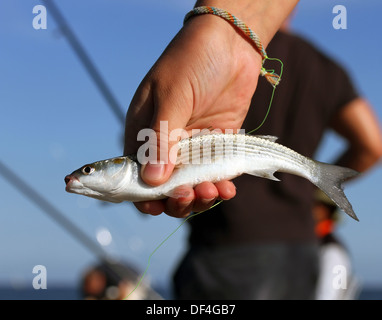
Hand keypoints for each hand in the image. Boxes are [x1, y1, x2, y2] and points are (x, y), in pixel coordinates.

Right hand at [124, 14, 261, 216]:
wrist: (231, 43)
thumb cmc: (192, 61)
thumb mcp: (172, 97)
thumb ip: (161, 138)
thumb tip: (151, 181)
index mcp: (143, 131)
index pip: (136, 173)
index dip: (142, 194)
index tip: (156, 205)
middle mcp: (166, 143)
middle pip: (164, 186)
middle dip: (176, 199)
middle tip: (189, 194)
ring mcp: (193, 147)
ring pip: (191, 185)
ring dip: (200, 196)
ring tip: (212, 190)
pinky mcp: (217, 146)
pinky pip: (216, 174)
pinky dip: (220, 186)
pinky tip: (226, 188)